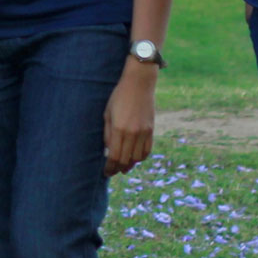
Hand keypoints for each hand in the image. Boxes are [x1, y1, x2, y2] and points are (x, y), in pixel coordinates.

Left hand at [103, 60, 156, 175]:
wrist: (139, 85)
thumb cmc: (118, 97)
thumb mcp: (107, 114)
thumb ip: (107, 134)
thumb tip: (109, 151)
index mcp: (118, 129)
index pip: (114, 156)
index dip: (110, 167)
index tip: (106, 172)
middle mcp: (132, 133)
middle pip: (126, 160)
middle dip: (118, 169)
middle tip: (113, 172)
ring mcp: (144, 132)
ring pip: (137, 158)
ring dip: (130, 165)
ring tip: (123, 167)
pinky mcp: (151, 130)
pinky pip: (147, 150)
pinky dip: (140, 157)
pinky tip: (135, 158)